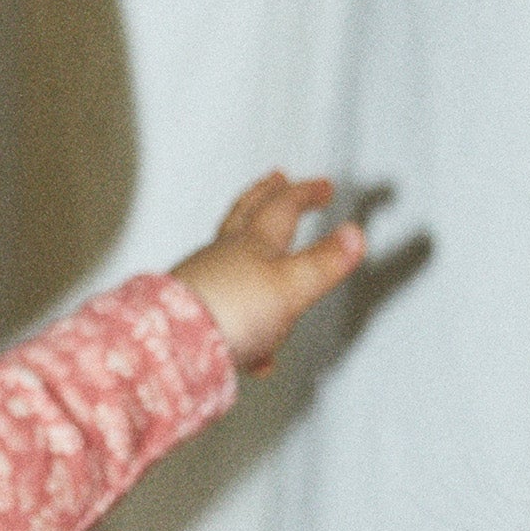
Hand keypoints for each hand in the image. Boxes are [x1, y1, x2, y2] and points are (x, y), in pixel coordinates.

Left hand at [169, 173, 362, 374]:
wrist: (174, 348)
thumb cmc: (230, 313)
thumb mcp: (292, 286)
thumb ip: (324, 263)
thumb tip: (354, 234)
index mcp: (253, 242)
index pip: (283, 205)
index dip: (306, 193)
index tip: (323, 186)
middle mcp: (223, 254)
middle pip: (247, 215)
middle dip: (265, 195)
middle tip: (276, 180)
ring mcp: (202, 280)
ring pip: (230, 257)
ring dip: (249, 250)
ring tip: (263, 253)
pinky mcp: (190, 312)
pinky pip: (222, 307)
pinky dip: (243, 319)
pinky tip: (255, 350)